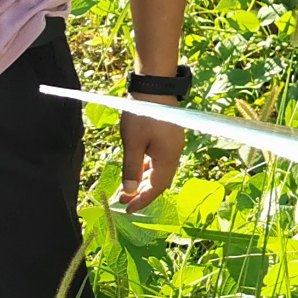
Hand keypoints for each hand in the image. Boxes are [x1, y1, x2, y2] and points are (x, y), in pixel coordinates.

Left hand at [118, 94, 185, 212]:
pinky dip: (147, 168)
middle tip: (123, 200)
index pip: (157, 187)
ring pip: (159, 171)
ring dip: (144, 181)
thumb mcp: (133, 143)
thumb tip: (130, 190)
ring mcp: (172, 145)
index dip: (143, 200)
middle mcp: (174, 154)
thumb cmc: (142, 115)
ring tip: (128, 188)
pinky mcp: (168, 138)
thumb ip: (131, 168)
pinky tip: (137, 168)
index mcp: (168, 158)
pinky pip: (159, 160)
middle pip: (160, 181)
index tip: (128, 209)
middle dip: (142, 192)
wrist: (155, 87)